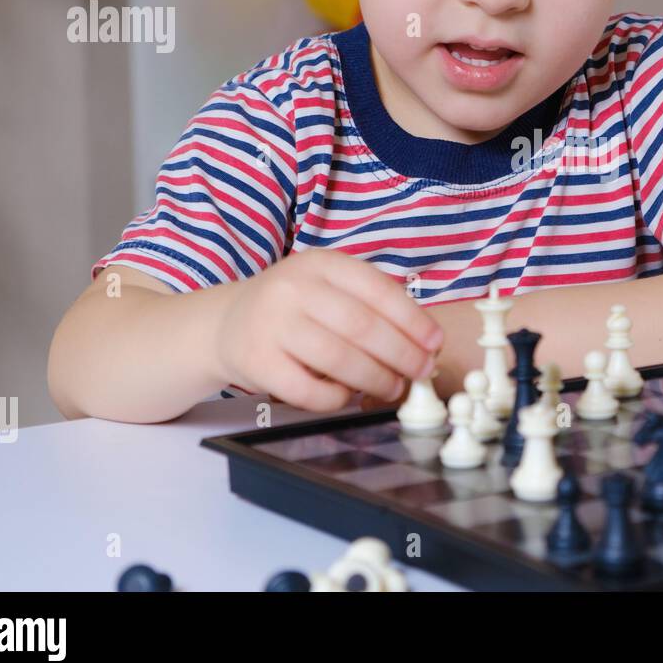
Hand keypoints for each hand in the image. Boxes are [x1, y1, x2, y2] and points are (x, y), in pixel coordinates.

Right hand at [212, 249, 443, 411]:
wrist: (227, 322)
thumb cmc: (296, 308)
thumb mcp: (330, 288)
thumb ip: (372, 306)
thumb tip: (426, 343)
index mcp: (321, 263)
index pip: (377, 289)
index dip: (412, 319)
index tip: (435, 343)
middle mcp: (293, 288)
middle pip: (362, 326)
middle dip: (401, 354)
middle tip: (421, 372)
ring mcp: (271, 324)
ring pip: (339, 359)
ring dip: (376, 379)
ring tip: (393, 388)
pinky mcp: (256, 362)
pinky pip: (309, 390)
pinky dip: (337, 398)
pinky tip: (348, 396)